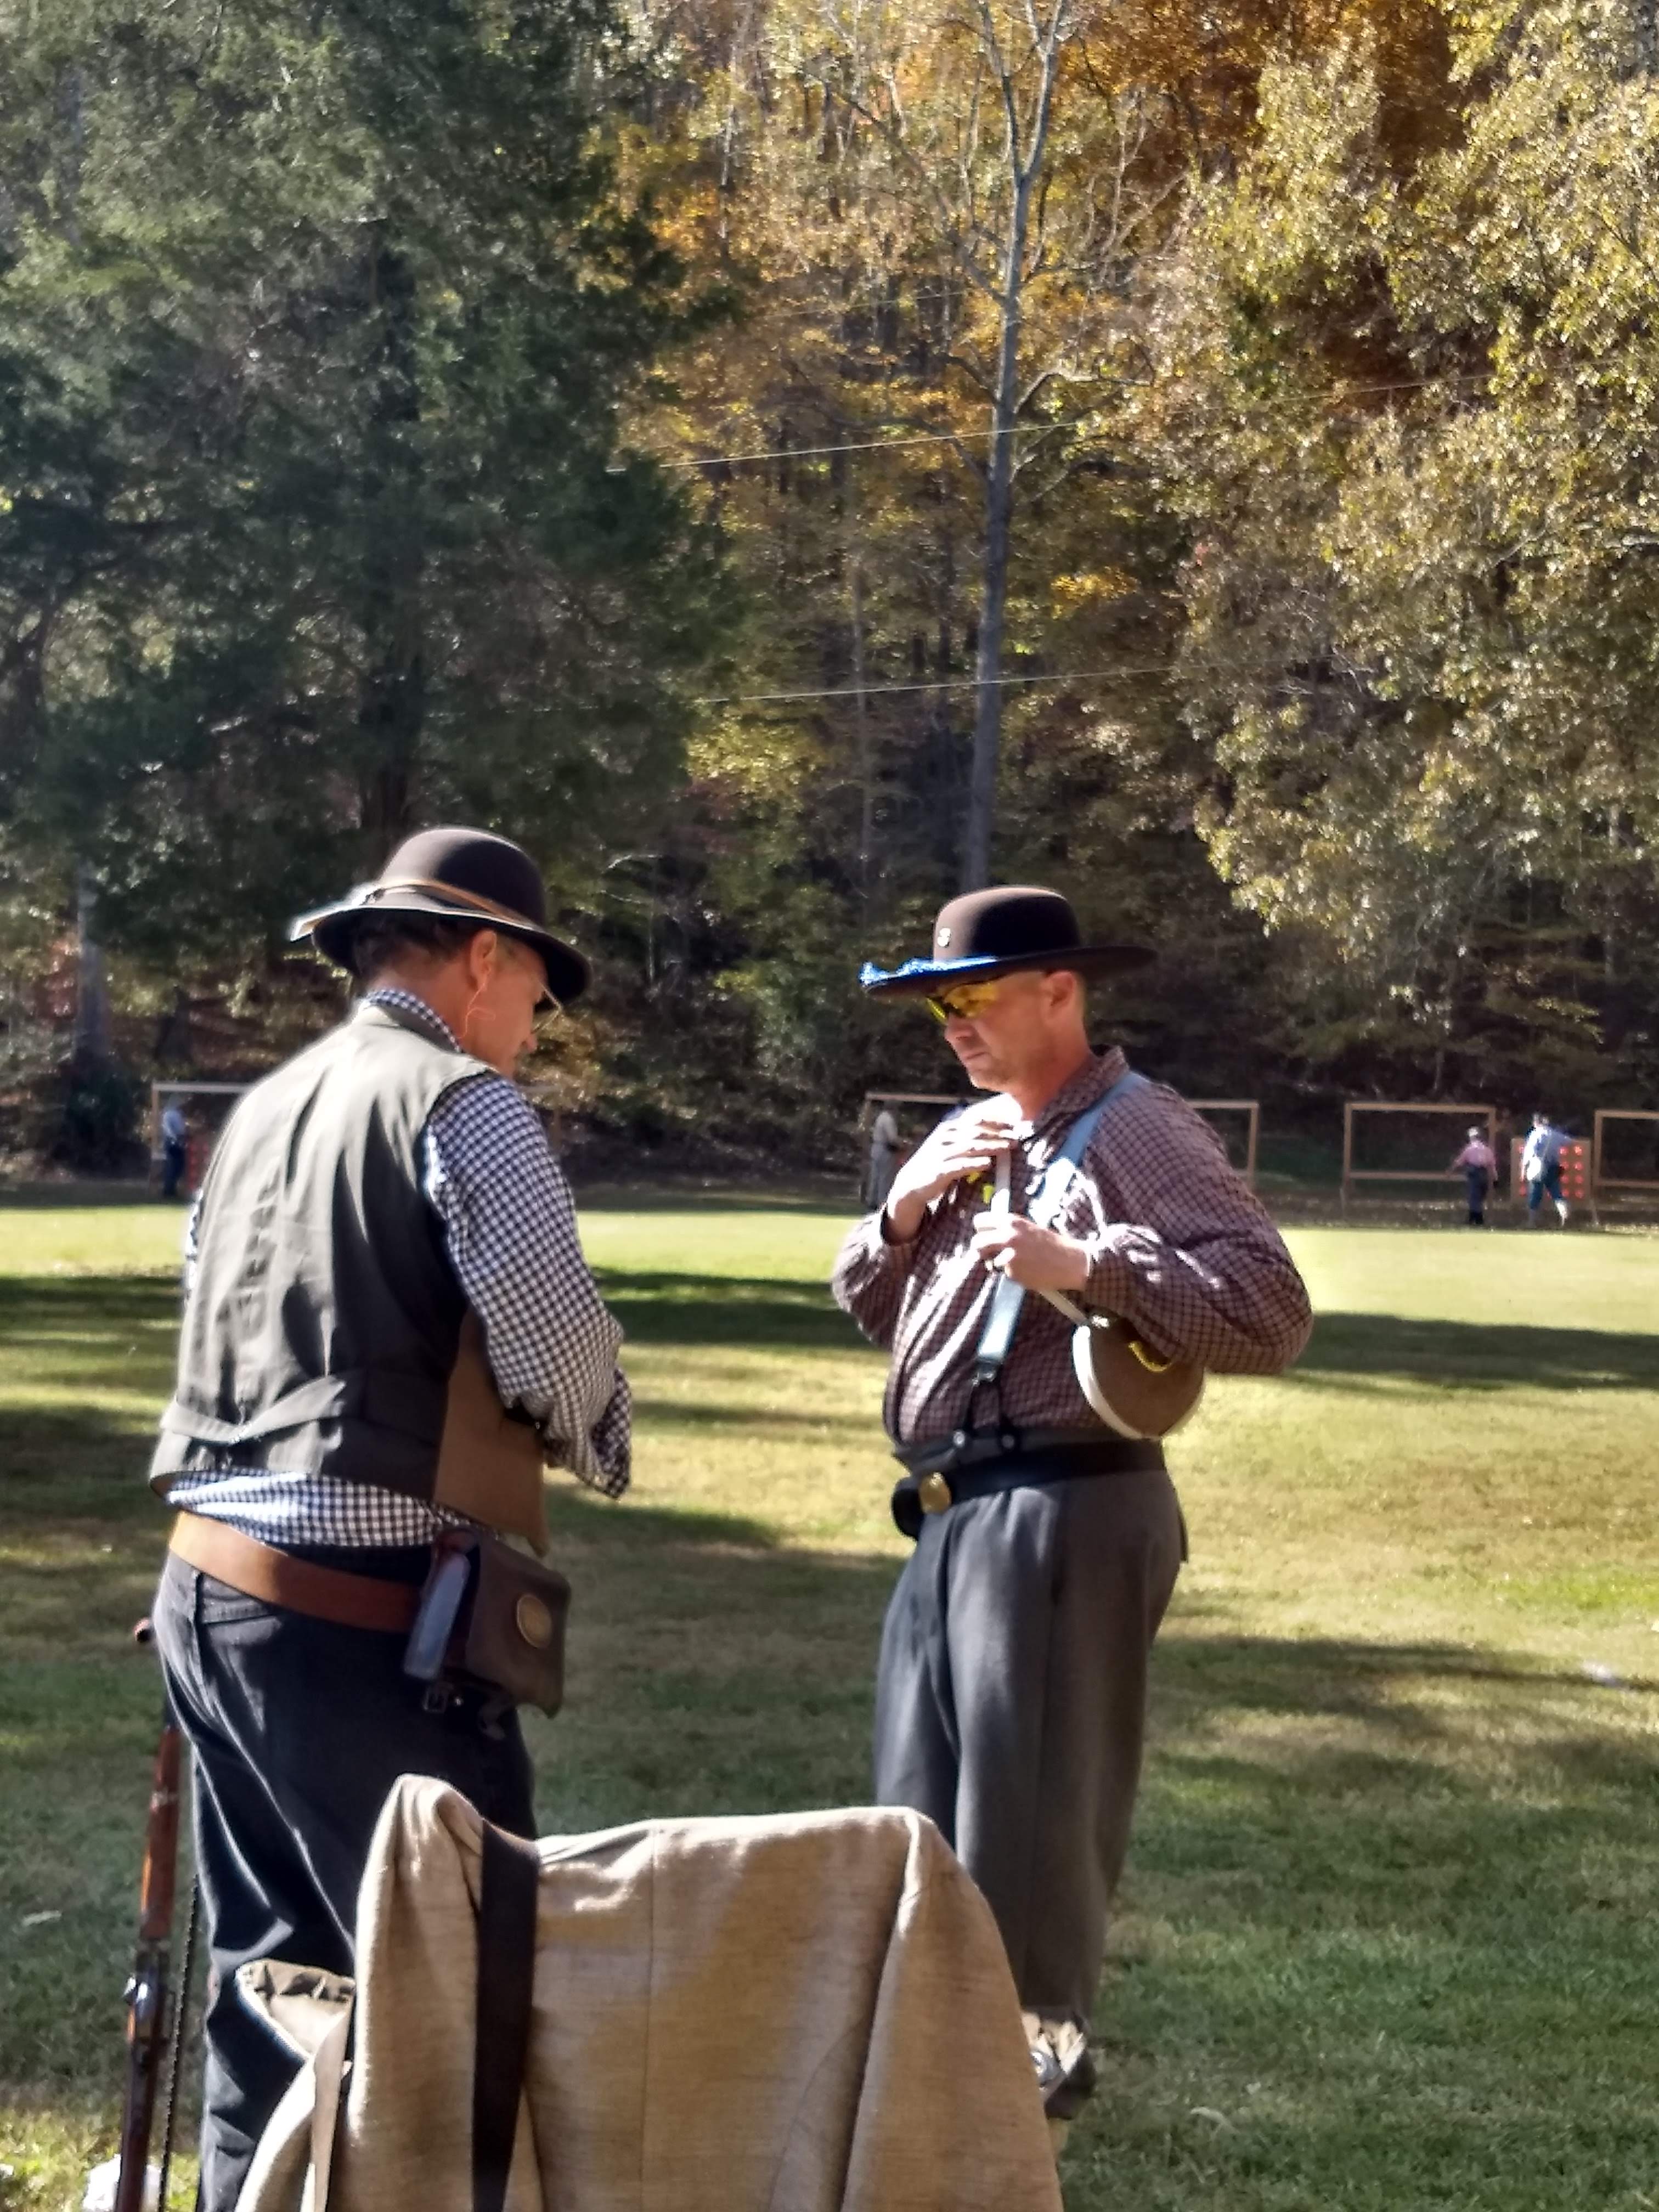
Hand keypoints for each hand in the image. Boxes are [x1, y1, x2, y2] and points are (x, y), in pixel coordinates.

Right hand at [883, 1100, 1018, 1243]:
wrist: (911, 1184)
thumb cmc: (936, 1163)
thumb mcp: (949, 1145)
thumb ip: (967, 1137)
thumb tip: (996, 1132)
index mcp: (948, 1128)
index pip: (975, 1120)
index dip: (996, 1122)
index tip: (1013, 1125)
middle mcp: (944, 1137)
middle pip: (976, 1132)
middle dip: (998, 1134)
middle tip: (1016, 1138)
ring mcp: (940, 1153)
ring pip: (970, 1146)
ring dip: (991, 1147)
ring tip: (1007, 1149)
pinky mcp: (939, 1171)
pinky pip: (960, 1165)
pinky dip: (975, 1163)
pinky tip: (988, 1163)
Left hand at [970, 1212, 1090, 1293]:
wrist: (1069, 1261)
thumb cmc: (1051, 1243)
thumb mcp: (1028, 1228)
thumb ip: (1008, 1230)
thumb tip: (989, 1237)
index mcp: (1011, 1221)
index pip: (979, 1221)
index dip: (981, 1230)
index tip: (985, 1236)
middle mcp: (1007, 1236)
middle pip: (977, 1242)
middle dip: (980, 1250)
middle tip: (988, 1254)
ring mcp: (1008, 1255)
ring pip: (989, 1261)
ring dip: (996, 1264)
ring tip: (1015, 1263)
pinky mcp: (1013, 1272)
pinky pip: (1005, 1273)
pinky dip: (1013, 1274)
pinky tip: (1027, 1271)